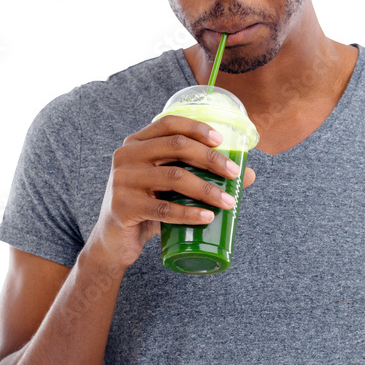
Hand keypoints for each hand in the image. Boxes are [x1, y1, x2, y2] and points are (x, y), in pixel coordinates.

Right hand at [87, 114, 255, 270]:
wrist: (114, 242)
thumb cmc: (148, 209)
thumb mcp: (171, 189)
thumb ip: (201, 177)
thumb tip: (249, 175)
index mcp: (136, 143)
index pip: (168, 123)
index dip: (197, 127)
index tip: (222, 140)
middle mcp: (126, 156)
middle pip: (176, 146)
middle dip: (211, 158)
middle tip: (235, 174)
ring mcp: (122, 180)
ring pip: (174, 177)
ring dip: (207, 189)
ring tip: (229, 202)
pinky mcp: (123, 207)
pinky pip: (163, 209)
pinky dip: (189, 213)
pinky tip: (208, 217)